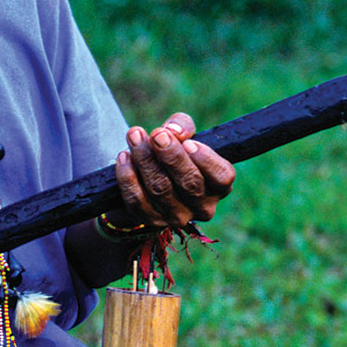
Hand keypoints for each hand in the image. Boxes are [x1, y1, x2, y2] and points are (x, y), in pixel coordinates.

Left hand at [111, 112, 234, 229]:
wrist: (146, 178)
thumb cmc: (173, 152)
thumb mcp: (183, 134)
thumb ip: (182, 126)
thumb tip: (173, 131)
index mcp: (219, 186)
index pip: (222, 177)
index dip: (206, 160)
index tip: (188, 142)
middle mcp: (202, 207)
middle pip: (190, 183)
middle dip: (171, 156)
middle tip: (156, 134)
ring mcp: (176, 217)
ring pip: (161, 189)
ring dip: (146, 160)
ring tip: (134, 136)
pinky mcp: (150, 221)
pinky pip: (137, 200)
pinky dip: (128, 177)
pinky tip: (124, 157)